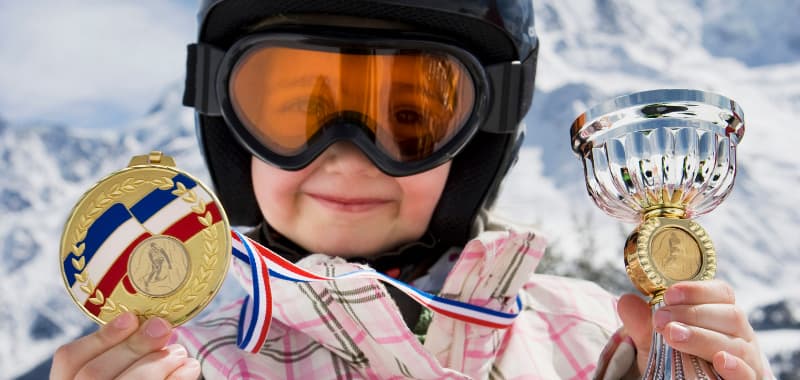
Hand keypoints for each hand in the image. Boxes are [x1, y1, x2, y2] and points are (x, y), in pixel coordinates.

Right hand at [51, 312, 199, 378]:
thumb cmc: (131, 375)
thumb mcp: (116, 365)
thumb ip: (123, 352)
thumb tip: (155, 325)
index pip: (69, 360)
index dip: (100, 337)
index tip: (131, 318)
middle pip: (94, 373)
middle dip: (133, 346)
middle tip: (163, 328)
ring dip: (159, 362)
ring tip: (180, 353)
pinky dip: (177, 378)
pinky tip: (189, 368)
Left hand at [618, 280, 765, 378]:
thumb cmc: (678, 359)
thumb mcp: (656, 340)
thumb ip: (643, 323)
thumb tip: (626, 301)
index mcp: (721, 314)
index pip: (721, 292)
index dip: (697, 290)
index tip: (669, 294)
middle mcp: (739, 333)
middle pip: (730, 315)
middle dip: (693, 314)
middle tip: (661, 319)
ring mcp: (746, 357)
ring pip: (735, 343)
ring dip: (703, 337)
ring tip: (673, 335)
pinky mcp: (748, 379)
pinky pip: (748, 372)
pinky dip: (736, 366)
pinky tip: (721, 360)